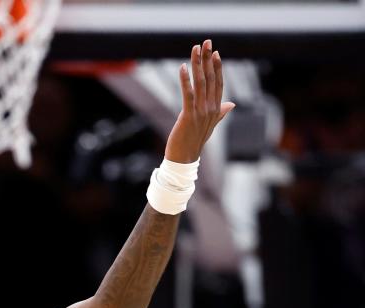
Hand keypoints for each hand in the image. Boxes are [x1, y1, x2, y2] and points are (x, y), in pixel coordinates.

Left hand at [164, 40, 235, 163]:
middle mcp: (211, 108)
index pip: (218, 83)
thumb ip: (220, 113)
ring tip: (195, 49)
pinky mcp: (189, 116)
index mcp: (216, 109)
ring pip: (201, 83)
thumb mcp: (209, 125)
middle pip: (211, 79)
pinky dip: (185, 80)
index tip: (215, 52)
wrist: (184, 159)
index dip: (217, 67)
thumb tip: (231, 104)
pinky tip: (182, 68)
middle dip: (208, 59)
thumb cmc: (194, 141)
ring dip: (197, 64)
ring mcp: (201, 112)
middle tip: (206, 42)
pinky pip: (188, 94)